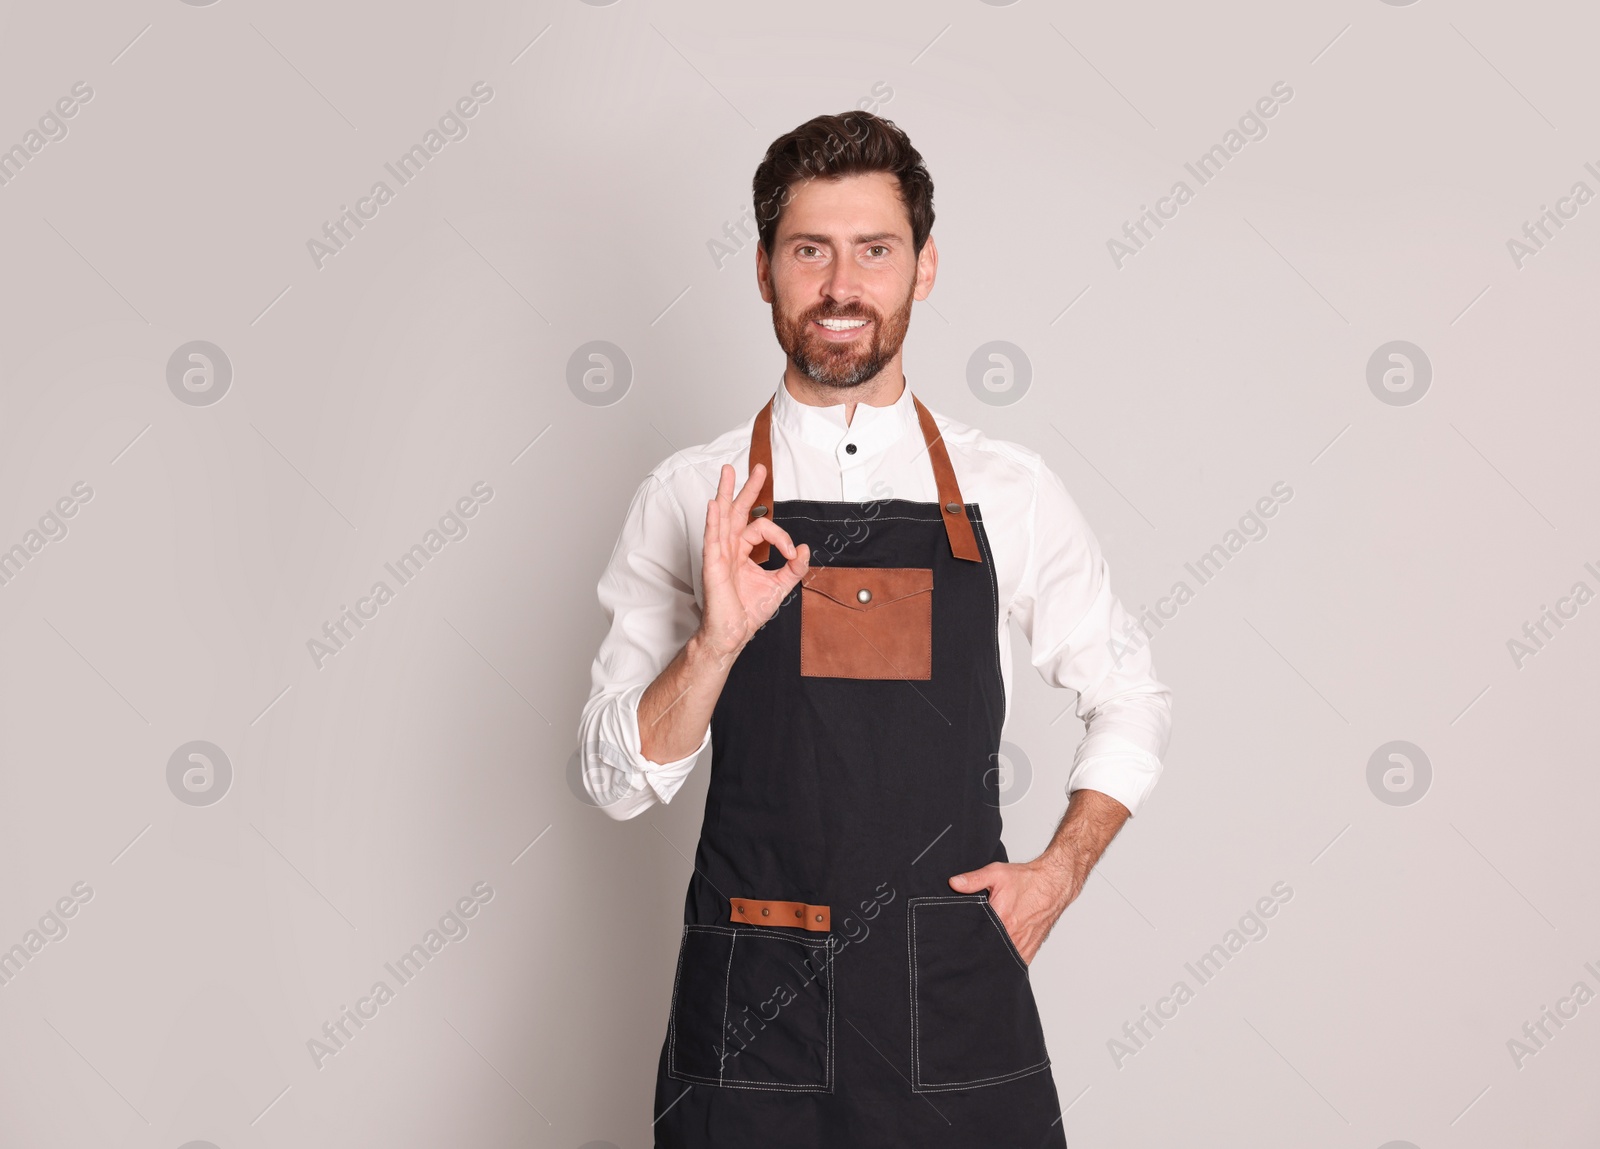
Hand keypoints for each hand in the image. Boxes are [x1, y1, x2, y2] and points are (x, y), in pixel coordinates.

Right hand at [696, 462, 809, 660]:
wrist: (733, 634)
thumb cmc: (748, 612)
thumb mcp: (779, 586)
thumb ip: (793, 568)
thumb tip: (804, 549)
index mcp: (743, 552)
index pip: (761, 529)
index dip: (780, 536)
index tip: (791, 552)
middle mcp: (730, 549)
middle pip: (737, 511)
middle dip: (747, 489)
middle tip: (758, 468)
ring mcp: (719, 555)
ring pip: (722, 518)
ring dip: (725, 493)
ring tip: (727, 470)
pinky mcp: (713, 565)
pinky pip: (712, 539)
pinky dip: (713, 521)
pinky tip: (714, 504)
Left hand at [947, 858, 1081, 965]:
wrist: (1052, 884)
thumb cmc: (1026, 879)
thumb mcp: (996, 873)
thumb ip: (973, 880)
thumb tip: (954, 883)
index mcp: (1001, 920)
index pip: (976, 939)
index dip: (965, 940)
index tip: (957, 940)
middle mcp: (1012, 937)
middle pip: (987, 952)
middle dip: (976, 950)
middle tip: (966, 947)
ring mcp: (1022, 946)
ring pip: (1000, 960)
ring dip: (990, 957)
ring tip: (981, 951)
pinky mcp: (1029, 950)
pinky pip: (1013, 963)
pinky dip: (1004, 961)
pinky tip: (996, 955)